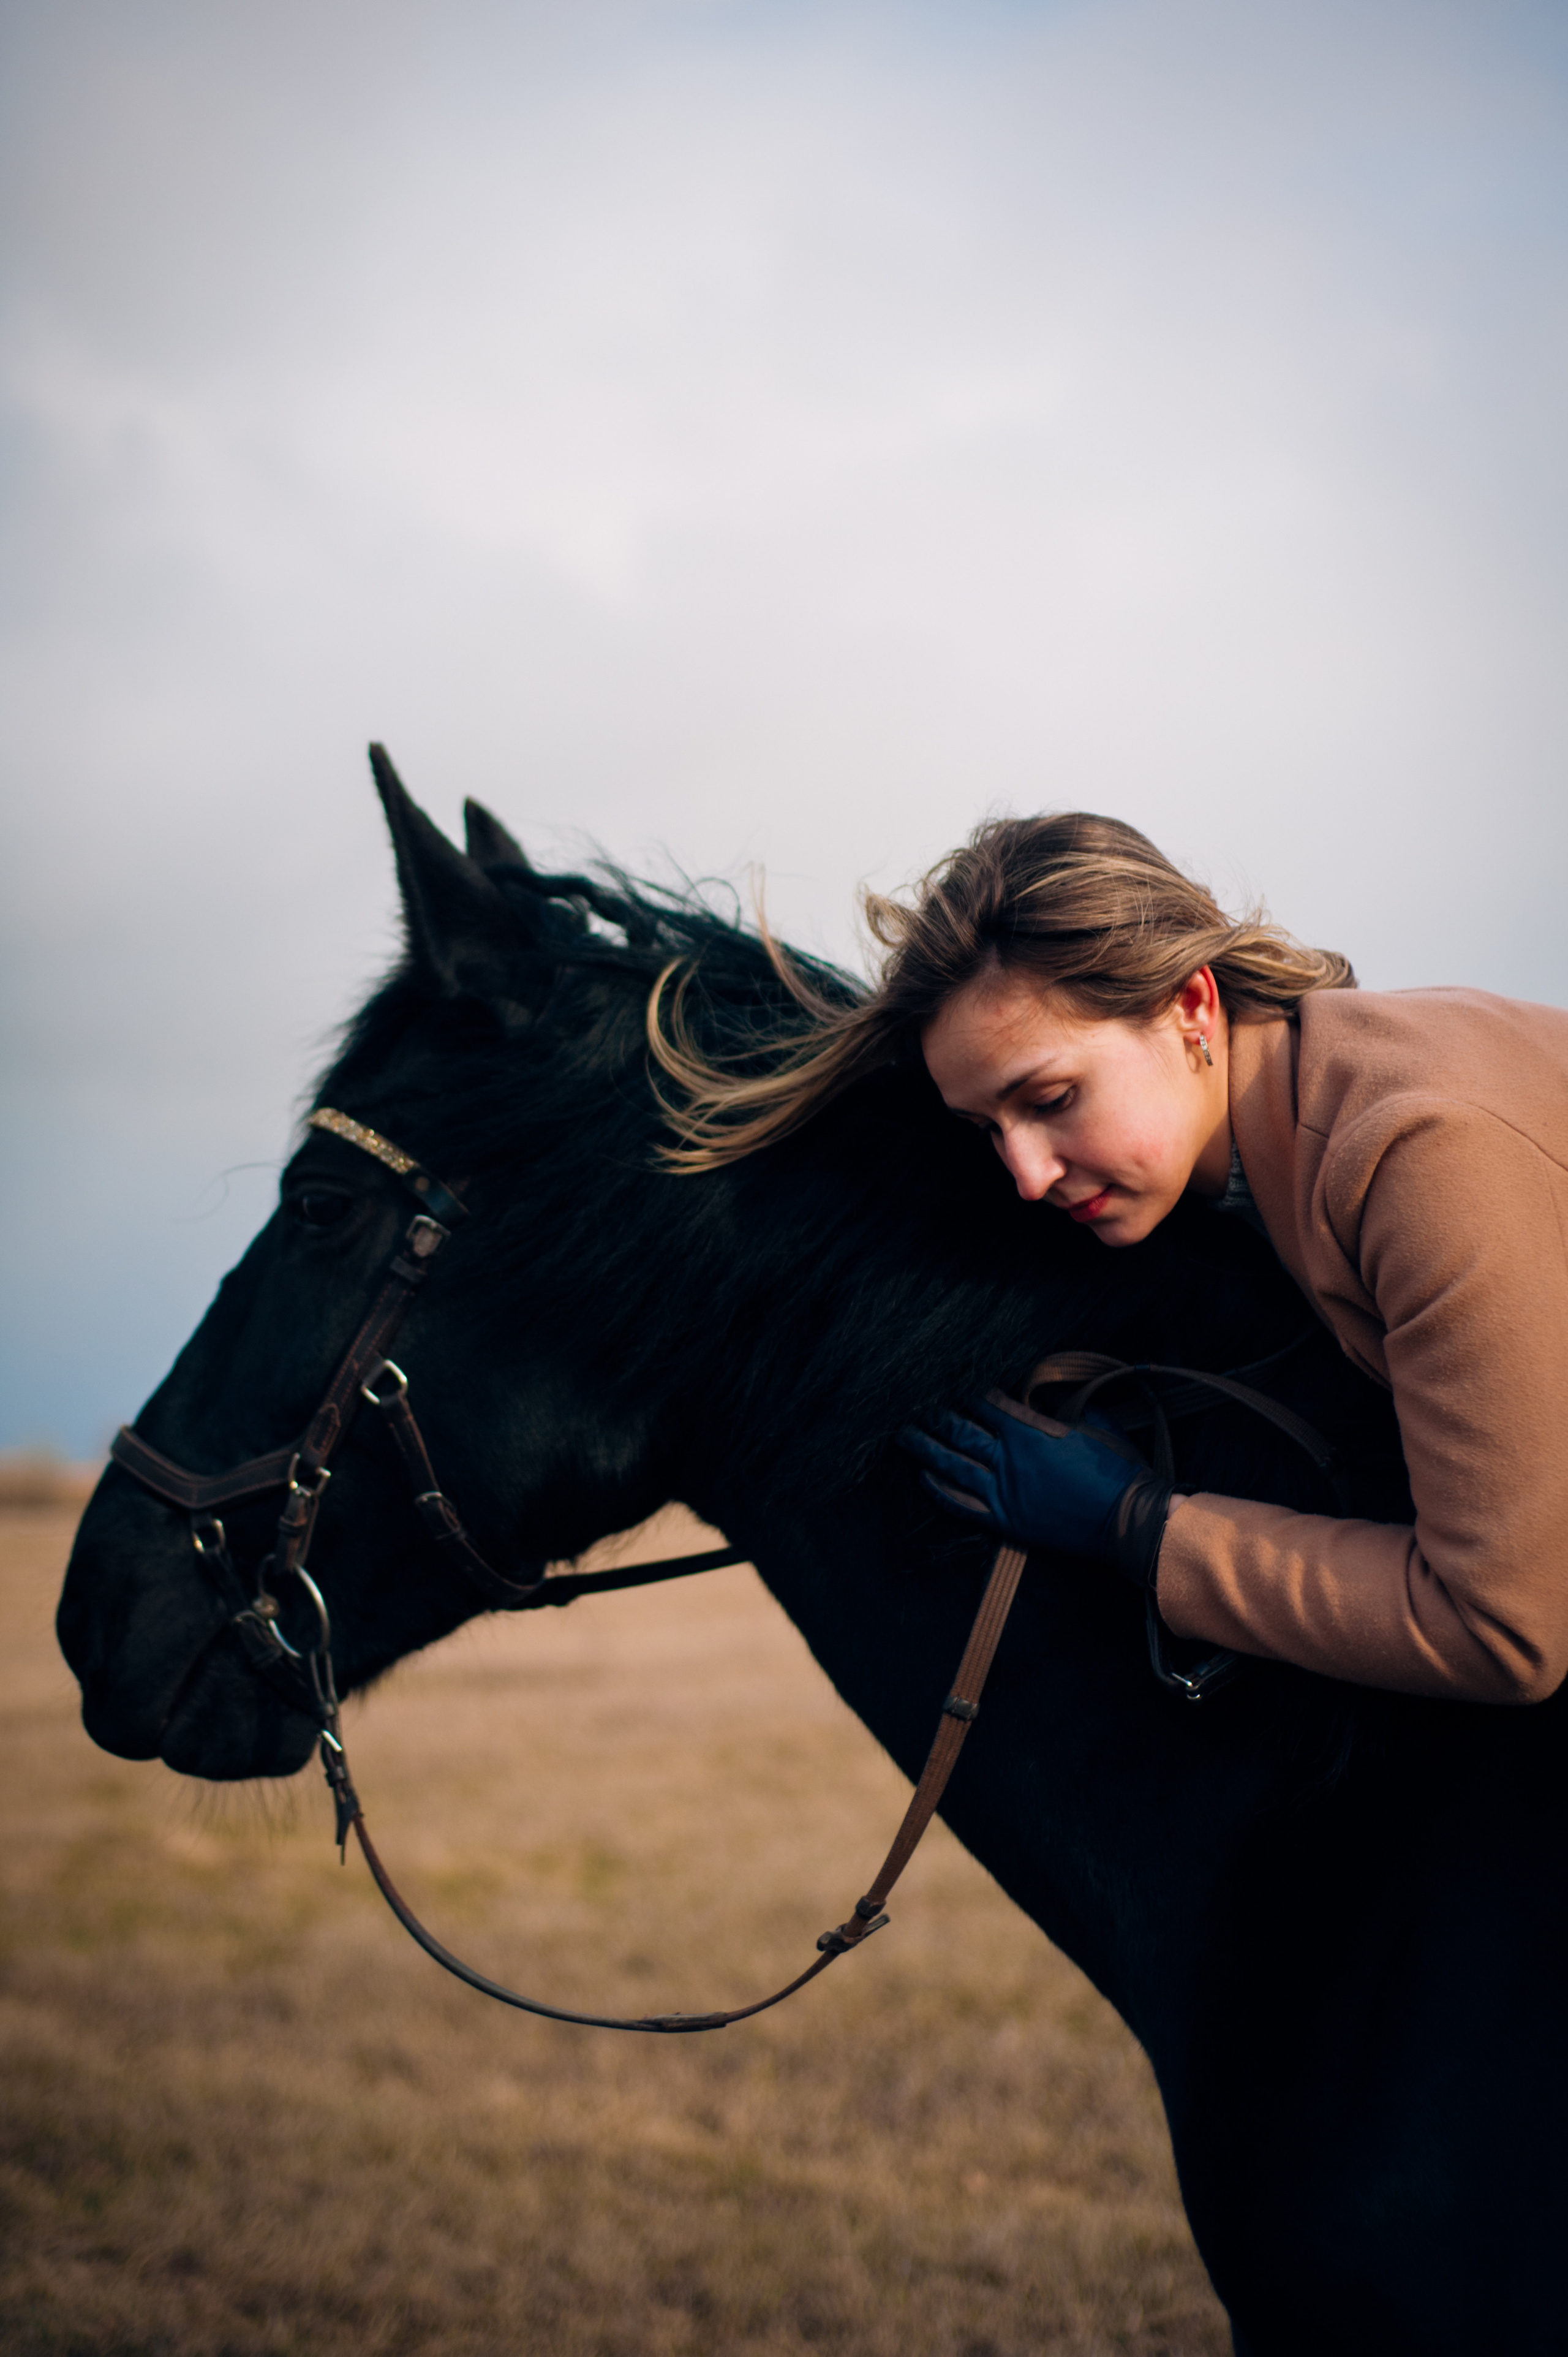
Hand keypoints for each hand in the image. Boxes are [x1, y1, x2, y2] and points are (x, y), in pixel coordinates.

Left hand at [899, 1390, 1171, 1588]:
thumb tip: (1040, 1390)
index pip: (985, 1403)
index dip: (965, 1391)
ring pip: (953, 1466)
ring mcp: (1004, 1492)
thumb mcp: (1095, 1421)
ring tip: (904, 1435)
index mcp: (1029, 1432)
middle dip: (936, 1415)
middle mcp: (1009, 1460)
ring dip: (926, 1448)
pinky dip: (940, 1491)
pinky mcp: (1006, 1521)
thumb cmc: (1118, 1468)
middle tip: (916, 1404)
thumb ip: (1063, 1404)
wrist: (1128, 1520)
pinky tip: (924, 1478)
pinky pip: (962, 1505)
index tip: (950, 1381)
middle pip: (960, 1432)